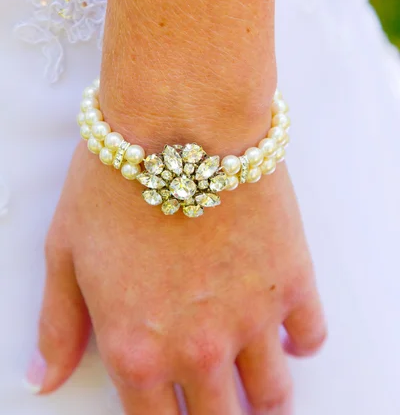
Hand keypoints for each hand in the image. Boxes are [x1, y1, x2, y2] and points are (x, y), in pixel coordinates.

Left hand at [28, 140, 325, 413]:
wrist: (181, 124)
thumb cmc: (119, 178)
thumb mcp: (66, 251)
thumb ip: (59, 325)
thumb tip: (45, 377)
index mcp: (138, 349)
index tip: (172, 411)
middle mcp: (198, 346)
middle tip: (219, 405)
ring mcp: (251, 316)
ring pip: (273, 395)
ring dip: (266, 401)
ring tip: (259, 390)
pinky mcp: (292, 279)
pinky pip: (310, 336)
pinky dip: (299, 343)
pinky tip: (284, 333)